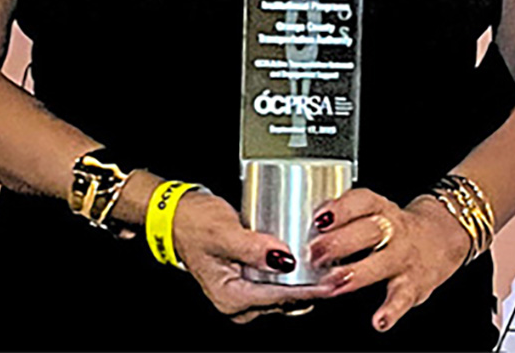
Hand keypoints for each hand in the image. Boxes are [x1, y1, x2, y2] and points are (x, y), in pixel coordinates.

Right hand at [170, 189, 348, 323]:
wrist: (176, 214)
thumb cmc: (192, 222)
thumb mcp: (223, 232)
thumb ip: (252, 248)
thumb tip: (284, 259)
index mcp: (231, 297)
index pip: (279, 297)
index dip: (309, 289)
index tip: (331, 282)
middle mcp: (237, 301)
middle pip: (284, 299)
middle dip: (311, 287)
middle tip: (337, 272)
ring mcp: (242, 291)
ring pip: (282, 291)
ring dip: (304, 280)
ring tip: (328, 265)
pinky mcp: (246, 278)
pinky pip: (275, 281)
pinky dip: (292, 272)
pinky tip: (306, 258)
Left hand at [307, 188, 471, 332]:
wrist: (439, 238)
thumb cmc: (391, 227)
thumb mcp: (372, 211)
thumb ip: (343, 216)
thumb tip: (308, 224)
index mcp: (380, 208)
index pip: (362, 201)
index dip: (340, 208)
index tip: (319, 218)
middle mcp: (394, 230)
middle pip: (368, 231)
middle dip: (339, 243)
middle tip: (314, 254)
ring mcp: (404, 258)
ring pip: (381, 263)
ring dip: (355, 274)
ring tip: (332, 284)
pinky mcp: (413, 285)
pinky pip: (402, 298)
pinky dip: (391, 311)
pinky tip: (378, 320)